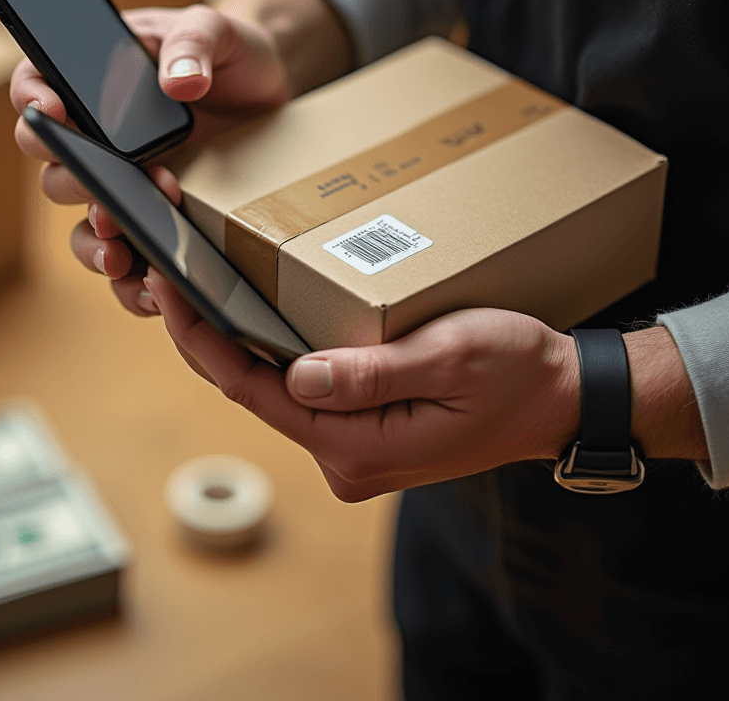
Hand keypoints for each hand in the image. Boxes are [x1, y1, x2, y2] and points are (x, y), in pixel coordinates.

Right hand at [10, 0, 350, 315]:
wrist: (270, 92)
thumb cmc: (232, 51)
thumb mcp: (216, 29)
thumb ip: (194, 43)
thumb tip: (181, 83)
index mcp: (92, 80)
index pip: (36, 87)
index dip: (33, 100)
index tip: (53, 111)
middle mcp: (96, 137)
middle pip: (55, 167)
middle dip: (74, 183)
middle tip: (104, 190)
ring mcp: (124, 183)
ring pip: (82, 222)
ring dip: (94, 241)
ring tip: (120, 251)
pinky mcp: (155, 218)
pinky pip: (126, 257)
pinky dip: (131, 280)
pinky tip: (153, 286)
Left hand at [143, 268, 580, 498]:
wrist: (563, 400)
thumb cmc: (519, 373)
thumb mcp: (451, 358)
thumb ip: (372, 373)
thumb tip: (297, 374)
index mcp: (357, 446)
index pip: (250, 388)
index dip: (199, 335)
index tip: (165, 285)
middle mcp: (345, 459)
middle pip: (250, 389)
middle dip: (204, 332)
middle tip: (165, 270)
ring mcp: (352, 449)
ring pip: (272, 388)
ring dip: (234, 340)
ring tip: (196, 285)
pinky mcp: (363, 433)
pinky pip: (301, 390)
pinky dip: (270, 351)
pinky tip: (252, 315)